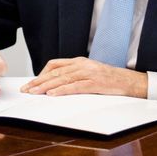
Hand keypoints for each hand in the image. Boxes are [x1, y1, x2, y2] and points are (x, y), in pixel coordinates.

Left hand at [20, 57, 146, 97]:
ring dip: (46, 86)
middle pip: (54, 72)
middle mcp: (81, 64)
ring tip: (34, 92)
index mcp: (79, 61)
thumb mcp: (89, 72)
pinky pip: (75, 86)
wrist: (130, 81)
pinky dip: (62, 90)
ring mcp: (88, 73)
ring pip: (62, 79)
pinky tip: (52, 94)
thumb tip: (56, 83)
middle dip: (38, 81)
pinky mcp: (95, 83)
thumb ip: (75, 75)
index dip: (41, 73)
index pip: (54, 64)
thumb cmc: (110, 79)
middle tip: (26, 89)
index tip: (32, 82)